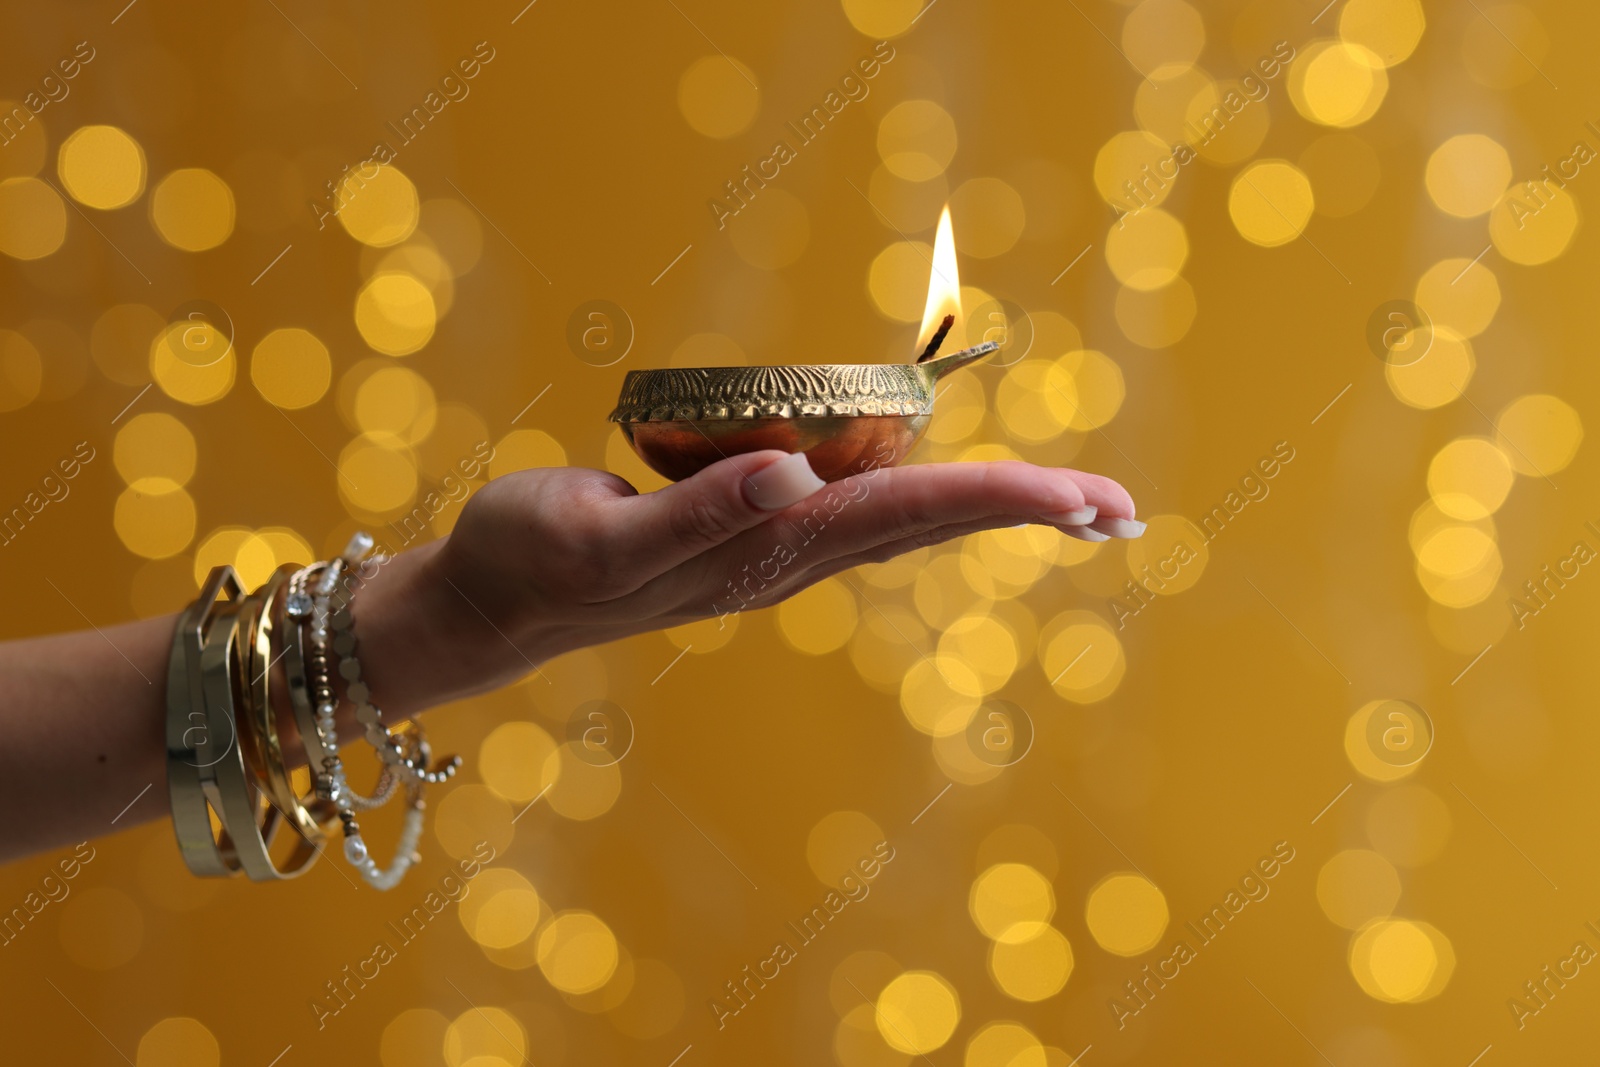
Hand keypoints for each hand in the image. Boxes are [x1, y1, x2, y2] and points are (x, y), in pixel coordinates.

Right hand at [355, 452, 1142, 714]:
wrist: (488, 606)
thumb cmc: (529, 561)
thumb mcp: (602, 536)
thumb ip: (699, 511)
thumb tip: (796, 473)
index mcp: (765, 551)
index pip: (907, 513)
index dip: (1001, 497)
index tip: (1091, 497)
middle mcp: (786, 556)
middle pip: (929, 523)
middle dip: (1028, 510)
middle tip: (1126, 509)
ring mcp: (768, 551)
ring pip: (900, 521)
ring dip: (986, 507)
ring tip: (1069, 504)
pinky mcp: (742, 536)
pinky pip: (853, 512)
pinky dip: (921, 498)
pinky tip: (940, 492)